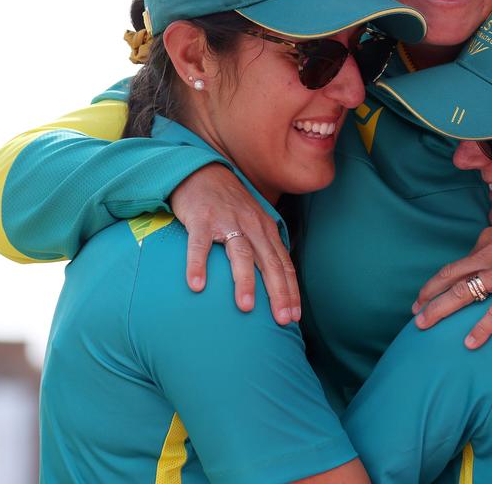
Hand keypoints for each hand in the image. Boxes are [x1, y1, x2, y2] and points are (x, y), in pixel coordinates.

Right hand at [170, 164, 300, 324]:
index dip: (290, 290)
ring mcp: (227, 222)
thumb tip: (275, 281)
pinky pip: (199, 245)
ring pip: (241, 253)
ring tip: (246, 307)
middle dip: (278, 292)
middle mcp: (252, 226)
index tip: (294, 317)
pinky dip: (198, 264)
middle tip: (282, 320)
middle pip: (269, 262)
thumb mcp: (253, 222)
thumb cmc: (229, 205)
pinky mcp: (201, 219)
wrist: (202, 172)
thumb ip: (264, 247)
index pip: (283, 264)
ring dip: (244, 281)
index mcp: (266, 230)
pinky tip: (197, 285)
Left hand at [412, 214, 491, 348]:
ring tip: (422, 324)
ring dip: (439, 310)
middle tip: (414, 311)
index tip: (428, 293)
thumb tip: (487, 253)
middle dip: (429, 295)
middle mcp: (486, 258)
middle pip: (449, 278)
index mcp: (485, 243)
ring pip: (461, 294)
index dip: (439, 281)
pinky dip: (480, 329)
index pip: (458, 265)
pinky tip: (469, 343)